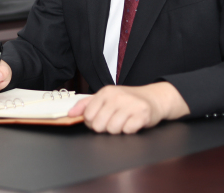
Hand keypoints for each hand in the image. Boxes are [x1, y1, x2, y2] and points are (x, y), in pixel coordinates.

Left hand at [67, 82, 189, 133]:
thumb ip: (86, 104)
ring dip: (118, 129)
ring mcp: (131, 105)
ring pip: (113, 130)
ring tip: (124, 120)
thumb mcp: (106, 97)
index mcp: (106, 92)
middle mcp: (118, 96)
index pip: (89, 116)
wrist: (154, 98)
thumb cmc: (128, 99)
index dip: (93, 122)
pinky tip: (133, 122)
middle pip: (99, 125)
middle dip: (105, 127)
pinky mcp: (142, 114)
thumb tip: (70, 113)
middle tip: (114, 120)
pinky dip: (130, 130)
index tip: (101, 118)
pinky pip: (128, 131)